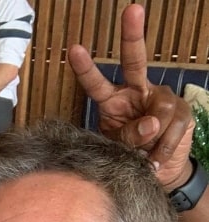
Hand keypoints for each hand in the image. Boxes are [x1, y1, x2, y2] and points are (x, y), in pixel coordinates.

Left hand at [68, 3, 193, 189]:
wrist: (159, 172)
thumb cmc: (130, 155)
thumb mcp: (119, 149)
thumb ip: (128, 136)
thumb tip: (151, 124)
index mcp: (113, 101)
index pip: (96, 84)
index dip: (86, 68)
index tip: (74, 50)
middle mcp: (137, 92)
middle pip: (134, 61)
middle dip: (132, 35)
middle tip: (132, 10)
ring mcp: (160, 99)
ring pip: (157, 113)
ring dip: (151, 140)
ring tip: (145, 158)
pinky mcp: (181, 111)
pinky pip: (172, 128)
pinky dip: (162, 149)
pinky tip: (156, 159)